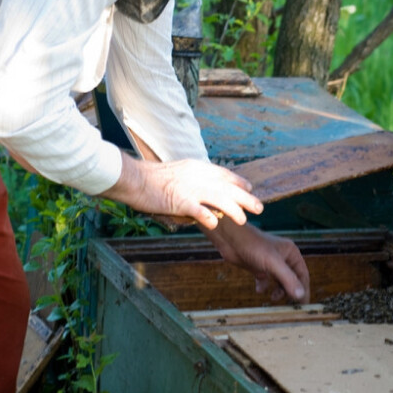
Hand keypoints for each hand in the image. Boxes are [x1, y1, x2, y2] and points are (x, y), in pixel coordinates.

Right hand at [102, 152, 262, 228]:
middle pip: (227, 187)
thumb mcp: (177, 174)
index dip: (238, 182)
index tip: (249, 187)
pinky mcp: (179, 200)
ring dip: (233, 210)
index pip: (223, 174)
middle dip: (245, 198)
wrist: (133, 178)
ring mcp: (189, 188)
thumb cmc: (150, 179)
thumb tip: (202, 197)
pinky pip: (199, 210)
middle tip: (259, 207)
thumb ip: (191, 183)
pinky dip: (209, 217)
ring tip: (243, 220)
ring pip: (219, 198)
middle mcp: (197, 176)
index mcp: (196, 168)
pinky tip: (216, 224)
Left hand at [204, 218, 309, 302]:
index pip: (302, 274)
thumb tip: (300, 295)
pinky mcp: (258, 267)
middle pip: (291, 279)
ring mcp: (270, 263)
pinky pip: (265, 280)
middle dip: (290, 291)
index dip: (304, 289)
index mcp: (291, 253)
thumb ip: (287, 279)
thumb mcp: (273, 263)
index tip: (304, 304)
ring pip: (279, 281)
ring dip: (278, 290)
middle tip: (289, 305)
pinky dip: (264, 286)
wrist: (231, 240)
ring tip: (273, 297)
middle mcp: (282, 257)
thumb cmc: (254, 245)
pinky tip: (259, 290)